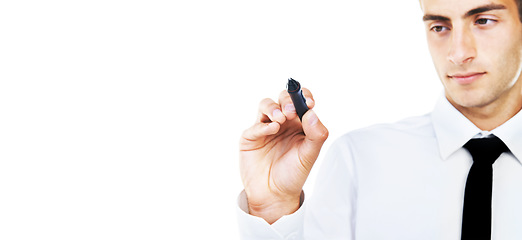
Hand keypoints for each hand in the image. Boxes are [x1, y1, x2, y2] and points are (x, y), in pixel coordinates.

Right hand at [239, 88, 328, 223]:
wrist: (274, 195)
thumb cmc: (293, 174)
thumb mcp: (310, 155)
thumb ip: (316, 134)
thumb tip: (311, 112)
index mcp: (299, 123)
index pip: (301, 101)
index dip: (304, 97)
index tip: (309, 103)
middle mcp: (282, 122)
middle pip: (283, 98)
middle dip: (287, 100)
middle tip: (291, 111)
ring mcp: (265, 128)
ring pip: (266, 105)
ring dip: (273, 108)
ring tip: (280, 119)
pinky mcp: (251, 137)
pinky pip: (255, 125)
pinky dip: (264, 125)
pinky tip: (272, 129)